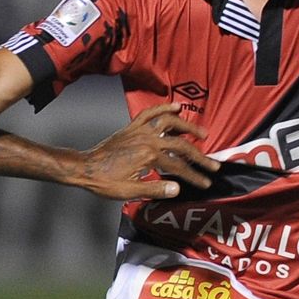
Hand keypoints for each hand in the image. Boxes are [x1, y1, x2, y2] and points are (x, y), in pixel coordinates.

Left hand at [77, 103, 220, 199]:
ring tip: (202, 134)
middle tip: (213, 165)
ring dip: (188, 127)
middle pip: (181, 145)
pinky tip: (176, 107)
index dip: (194, 176)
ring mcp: (140, 131)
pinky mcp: (132, 127)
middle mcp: (147, 139)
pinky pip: (150, 113)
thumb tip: (177, 189)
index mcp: (148, 156)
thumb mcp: (129, 191)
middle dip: (199, 157)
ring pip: (170, 123)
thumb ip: (155, 190)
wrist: (84, 168)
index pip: (178, 167)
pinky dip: (163, 108)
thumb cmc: (104, 181)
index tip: (205, 183)